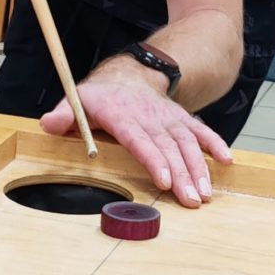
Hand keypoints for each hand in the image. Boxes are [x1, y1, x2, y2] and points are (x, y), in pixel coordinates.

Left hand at [40, 76, 232, 208]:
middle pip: (168, 147)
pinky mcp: (181, 120)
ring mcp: (168, 118)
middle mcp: (150, 117)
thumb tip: (48, 124)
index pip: (140, 139)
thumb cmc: (100, 96)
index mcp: (123, 115)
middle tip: (192, 200)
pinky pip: (201, 131)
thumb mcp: (77, 99)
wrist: (129, 75)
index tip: (165, 180)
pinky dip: (215, 144)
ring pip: (187, 143)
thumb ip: (64, 114)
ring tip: (206, 193)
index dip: (154, 159)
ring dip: (200, 168)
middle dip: (182, 175)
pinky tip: (226, 162)